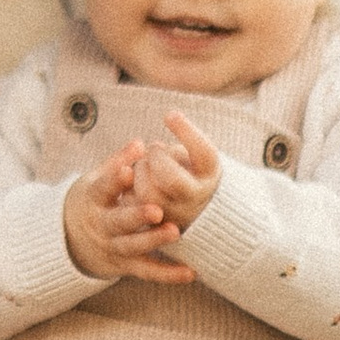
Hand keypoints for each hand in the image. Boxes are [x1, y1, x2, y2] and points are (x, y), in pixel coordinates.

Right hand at [64, 138, 196, 286]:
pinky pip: (147, 271)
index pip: (103, 189)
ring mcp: (113, 247)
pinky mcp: (125, 265)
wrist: (71, 239)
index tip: (128, 171)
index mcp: (94, 199)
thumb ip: (119, 162)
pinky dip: (167, 274)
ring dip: (153, 241)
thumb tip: (140, 144)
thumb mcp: (97, 180)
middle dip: (136, 216)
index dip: (114, 181)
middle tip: (157, 210)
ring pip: (132, 247)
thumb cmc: (95, 200)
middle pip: (117, 222)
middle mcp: (101, 225)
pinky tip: (189, 273)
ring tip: (175, 232)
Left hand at [136, 110, 220, 229]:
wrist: (194, 207)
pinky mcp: (154, 225)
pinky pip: (133, 205)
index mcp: (210, 174)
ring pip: (149, 194)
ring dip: (140, 171)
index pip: (204, 153)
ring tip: (144, 164)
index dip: (186, 131)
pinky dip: (128, 187)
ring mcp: (175, 215)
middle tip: (155, 148)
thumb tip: (161, 132)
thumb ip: (179, 146)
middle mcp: (196, 198)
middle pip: (172, 178)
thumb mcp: (194, 154)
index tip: (170, 114)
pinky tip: (133, 178)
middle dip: (156, 157)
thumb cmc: (191, 169)